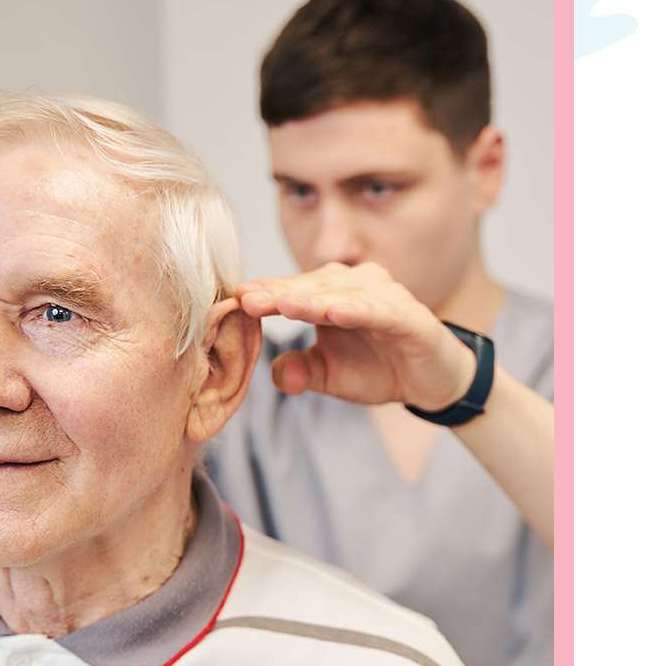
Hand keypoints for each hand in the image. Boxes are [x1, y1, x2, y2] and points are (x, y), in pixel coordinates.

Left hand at [236, 262, 476, 410]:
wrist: (431, 381)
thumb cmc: (378, 368)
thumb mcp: (330, 375)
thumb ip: (300, 372)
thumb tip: (277, 375)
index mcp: (330, 294)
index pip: (291, 291)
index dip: (264, 296)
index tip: (233, 301)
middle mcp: (356, 285)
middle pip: (310, 287)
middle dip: (278, 294)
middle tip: (247, 300)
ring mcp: (384, 296)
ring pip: (340, 294)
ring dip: (311, 299)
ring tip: (282, 305)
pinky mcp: (409, 315)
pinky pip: (379, 310)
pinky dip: (357, 310)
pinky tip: (334, 313)